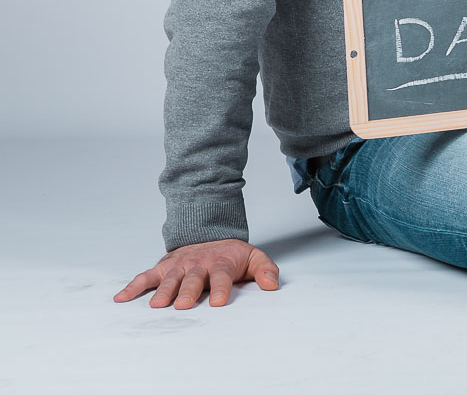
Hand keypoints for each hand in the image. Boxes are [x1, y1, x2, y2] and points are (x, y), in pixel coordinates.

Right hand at [114, 239, 279, 308]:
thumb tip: (272, 285)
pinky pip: (145, 276)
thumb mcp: (253, 257)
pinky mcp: (163, 267)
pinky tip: (121, 298)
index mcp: (220, 262)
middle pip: (192, 279)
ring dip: (163, 290)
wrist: (210, 234)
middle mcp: (198, 264)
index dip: (220, 289)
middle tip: (182, 305)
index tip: (219, 302)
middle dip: (188, 291)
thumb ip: (265, 269)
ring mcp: (179, 265)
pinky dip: (133, 286)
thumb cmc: (231, 254)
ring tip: (157, 305)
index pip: (221, 276)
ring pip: (170, 278)